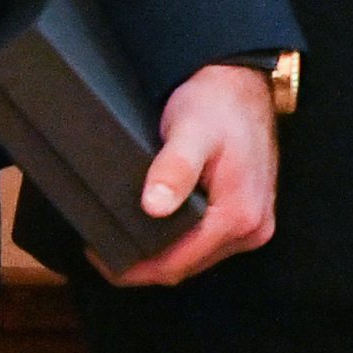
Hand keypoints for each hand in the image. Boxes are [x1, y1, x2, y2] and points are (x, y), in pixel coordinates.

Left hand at [101, 63, 280, 286]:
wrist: (242, 83)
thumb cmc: (217, 103)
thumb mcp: (192, 129)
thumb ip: (175, 168)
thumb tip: (154, 207)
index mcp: (240, 215)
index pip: (176, 265)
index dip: (133, 269)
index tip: (98, 255)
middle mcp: (253, 228)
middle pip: (186, 267)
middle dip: (144, 263)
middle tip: (105, 246)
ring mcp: (254, 224)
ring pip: (195, 258)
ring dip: (161, 253)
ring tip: (126, 234)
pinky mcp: (249, 216)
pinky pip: (207, 244)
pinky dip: (179, 241)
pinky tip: (157, 226)